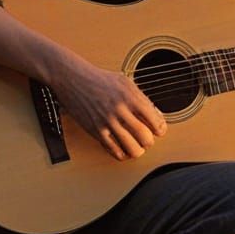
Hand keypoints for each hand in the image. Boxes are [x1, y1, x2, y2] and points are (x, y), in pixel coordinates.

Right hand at [52, 55, 166, 159]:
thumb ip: (141, 99)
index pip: (155, 120)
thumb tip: (155, 116)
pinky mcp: (95, 131)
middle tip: (147, 139)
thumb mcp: (126, 82)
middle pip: (145, 137)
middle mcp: (120, 110)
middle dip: (149, 142)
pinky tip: (124, 150)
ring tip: (137, 147)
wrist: (74, 79)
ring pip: (131, 148)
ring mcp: (107, 122)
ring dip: (138, 151)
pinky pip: (113, 150)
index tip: (159, 130)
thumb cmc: (101, 79)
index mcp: (131, 97)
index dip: (160, 129)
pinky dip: (122, 154)